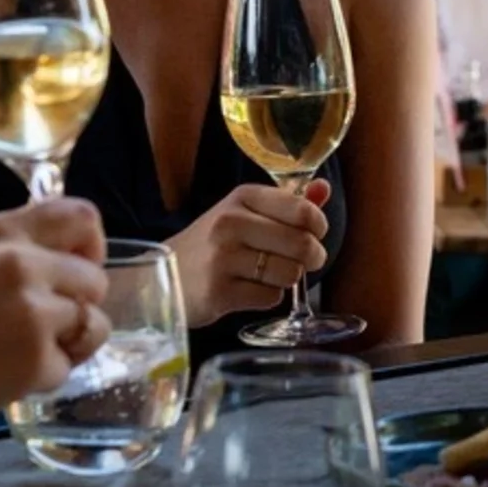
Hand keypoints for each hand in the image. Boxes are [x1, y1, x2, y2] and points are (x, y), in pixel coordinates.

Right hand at [0, 198, 111, 463]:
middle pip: (95, 279)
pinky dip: (41, 380)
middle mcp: (21, 263)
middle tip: (41, 330)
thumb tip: (56, 259)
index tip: (81, 269)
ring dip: (68, 345)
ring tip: (18, 355)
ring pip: (92, 324)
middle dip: (79, 307)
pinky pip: (65, 368)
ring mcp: (32, 311)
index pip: (81, 216)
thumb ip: (5, 253)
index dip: (91, 247)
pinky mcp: (34, 359)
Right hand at [165, 178, 333, 324]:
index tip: (315, 233)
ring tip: (267, 274)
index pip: (303, 210)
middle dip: (312, 257)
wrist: (163, 274)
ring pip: (289, 274)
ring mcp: (223, 259)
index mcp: (242, 197)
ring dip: (287, 279)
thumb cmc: (213, 243)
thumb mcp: (245, 212)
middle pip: (302, 245)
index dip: (318, 226)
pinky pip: (270, 298)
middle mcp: (231, 223)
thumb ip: (287, 202)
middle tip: (304, 261)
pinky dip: (267, 297)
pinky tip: (248, 289)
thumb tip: (324, 188)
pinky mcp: (219, 292)